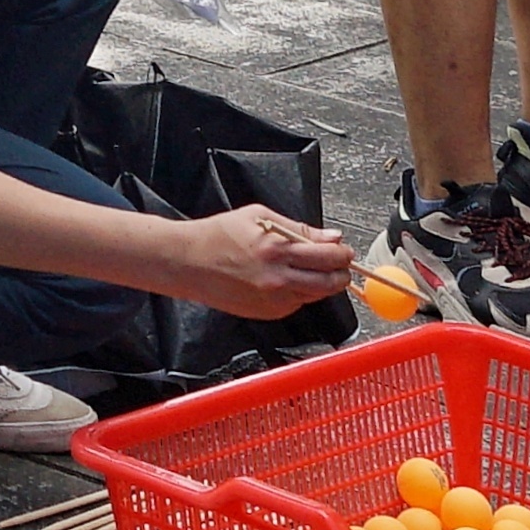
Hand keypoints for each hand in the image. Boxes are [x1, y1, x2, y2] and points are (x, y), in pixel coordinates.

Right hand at [169, 207, 355, 319]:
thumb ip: (300, 229)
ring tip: (309, 269)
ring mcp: (274, 299)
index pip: (329, 256)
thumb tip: (332, 237)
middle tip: (337, 263)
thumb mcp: (260, 217)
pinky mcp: (268, 313)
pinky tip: (286, 279)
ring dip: (322, 283)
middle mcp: (279, 278)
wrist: (187, 262)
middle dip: (340, 271)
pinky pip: (297, 303)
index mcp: (278, 249)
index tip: (342, 249)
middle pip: (331, 282)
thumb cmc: (218, 235)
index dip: (342, 252)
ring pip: (317, 295)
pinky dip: (300, 292)